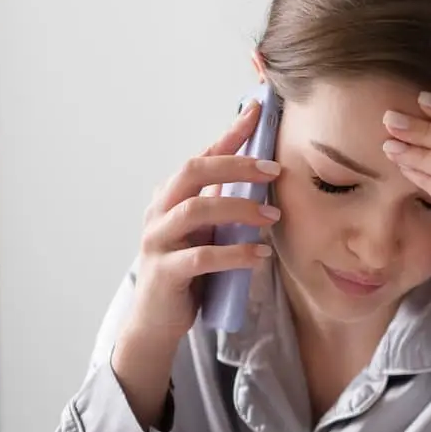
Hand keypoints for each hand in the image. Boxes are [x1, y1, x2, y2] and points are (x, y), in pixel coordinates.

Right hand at [124, 101, 281, 349]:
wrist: (157, 321)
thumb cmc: (186, 273)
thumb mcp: (206, 233)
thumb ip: (222, 206)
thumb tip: (259, 177)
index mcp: (171, 197)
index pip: (202, 156)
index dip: (229, 133)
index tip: (257, 110)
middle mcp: (159, 211)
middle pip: (193, 172)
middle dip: (235, 165)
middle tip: (274, 170)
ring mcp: (159, 241)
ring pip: (196, 210)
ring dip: (239, 209)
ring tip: (272, 217)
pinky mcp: (166, 273)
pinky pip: (202, 257)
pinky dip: (235, 254)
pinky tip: (260, 256)